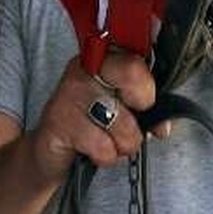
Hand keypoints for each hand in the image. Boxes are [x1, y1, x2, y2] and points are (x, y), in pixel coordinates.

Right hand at [29, 53, 158, 175]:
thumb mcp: (124, 110)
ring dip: (123, 143)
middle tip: (128, 124)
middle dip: (140, 109)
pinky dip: (105, 156)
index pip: (138, 60)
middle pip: (133, 73)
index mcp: (105, 57)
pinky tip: (91, 149)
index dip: (148, 89)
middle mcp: (85, 67)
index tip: (144, 105)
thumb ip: (146, 109)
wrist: (50, 153)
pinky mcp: (59, 120)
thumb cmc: (92, 126)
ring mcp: (69, 92)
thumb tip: (162, 126)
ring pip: (122, 121)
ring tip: (107, 140)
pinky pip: (103, 145)